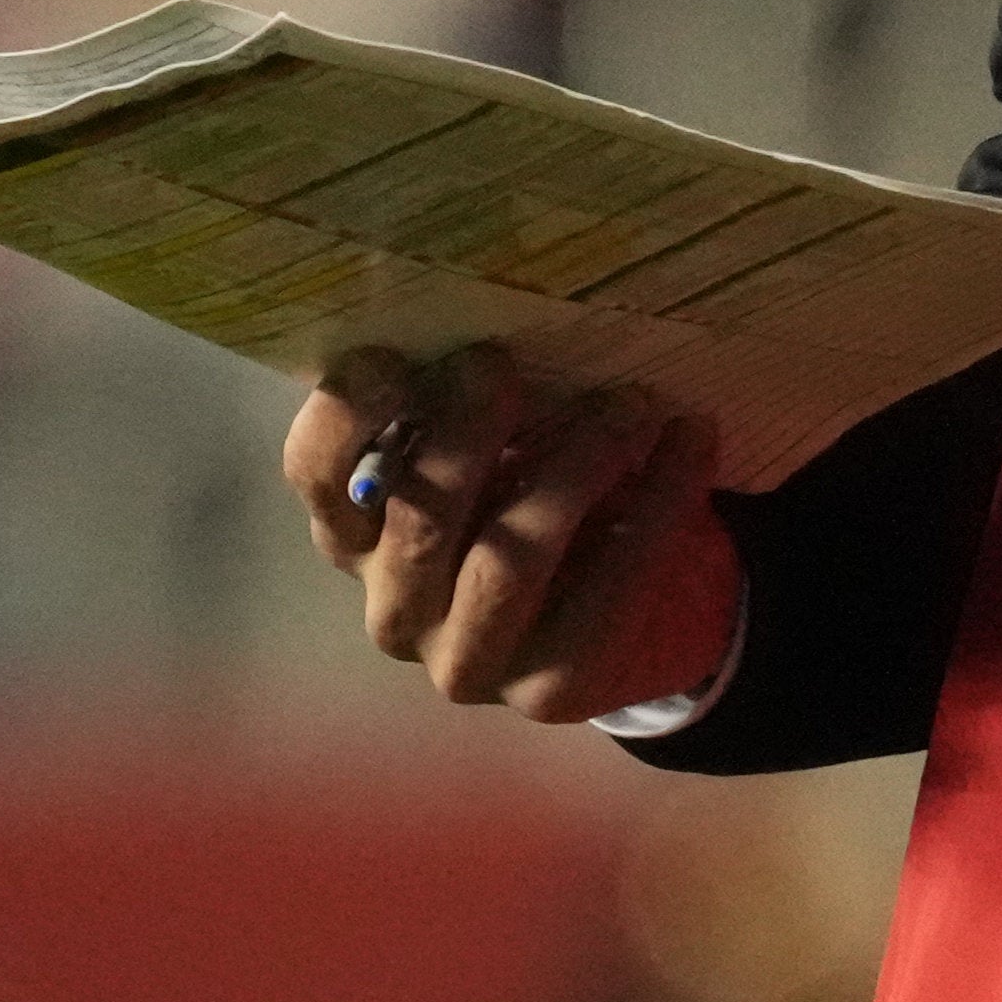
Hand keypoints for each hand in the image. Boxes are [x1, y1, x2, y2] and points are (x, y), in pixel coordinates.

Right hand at [285, 346, 742, 721]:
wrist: (631, 610)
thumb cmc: (534, 495)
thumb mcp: (490, 446)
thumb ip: (465, 400)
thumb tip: (487, 312)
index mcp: (355, 536)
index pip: (313, 477)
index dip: (345, 415)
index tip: (394, 354)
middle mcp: (394, 607)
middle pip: (416, 518)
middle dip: (466, 432)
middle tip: (507, 360)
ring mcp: (466, 660)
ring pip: (505, 560)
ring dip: (574, 466)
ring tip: (631, 402)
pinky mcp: (548, 689)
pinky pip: (606, 593)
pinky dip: (657, 508)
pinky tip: (689, 441)